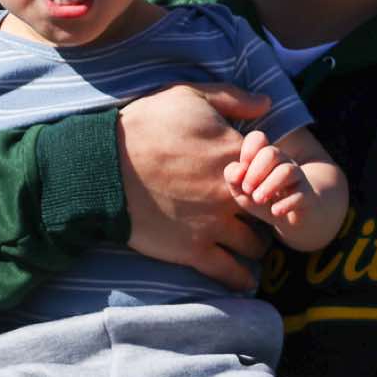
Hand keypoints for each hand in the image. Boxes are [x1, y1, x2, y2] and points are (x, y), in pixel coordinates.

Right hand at [117, 84, 273, 291]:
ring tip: (251, 243)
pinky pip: (230, 272)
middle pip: (269, 210)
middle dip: (268, 212)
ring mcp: (214, 225)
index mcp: (234, 155)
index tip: (264, 179)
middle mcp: (232, 194)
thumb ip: (233, 98)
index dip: (271, 174)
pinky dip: (241, 278)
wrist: (103, 168)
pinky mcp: (193, 250)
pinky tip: (245, 280)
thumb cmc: (144, 126)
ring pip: (255, 245)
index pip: (273, 169)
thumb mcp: (188, 96)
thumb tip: (266, 103)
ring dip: (257, 244)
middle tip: (261, 214)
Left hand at [225, 129, 315, 230]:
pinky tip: (275, 211)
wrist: (295, 217)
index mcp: (265, 158)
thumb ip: (233, 179)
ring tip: (258, 200)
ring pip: (287, 171)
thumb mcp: (243, 192)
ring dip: (269, 185)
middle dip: (255, 172)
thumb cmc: (264, 199)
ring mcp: (298, 179)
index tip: (240, 173)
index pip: (258, 139)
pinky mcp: (309, 197)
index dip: (248, 151)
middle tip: (247, 190)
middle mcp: (283, 163)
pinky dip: (286, 203)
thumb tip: (238, 172)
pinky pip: (301, 195)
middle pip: (271, 153)